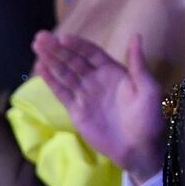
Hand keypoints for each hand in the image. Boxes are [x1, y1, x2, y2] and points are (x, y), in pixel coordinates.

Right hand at [33, 31, 164, 181]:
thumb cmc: (147, 119)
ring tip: (37, 47)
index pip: (91, 53)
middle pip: (73, 60)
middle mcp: (96, 79)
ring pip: (64, 73)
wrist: (138, 149)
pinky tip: (40, 68)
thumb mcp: (148, 89)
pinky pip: (61, 92)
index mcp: (112, 71)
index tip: (63, 38)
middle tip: (41, 37)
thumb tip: (136, 36)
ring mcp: (84, 94)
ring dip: (50, 60)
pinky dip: (50, 80)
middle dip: (57, 48)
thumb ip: (138, 64)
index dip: (77, 45)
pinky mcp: (76, 110)